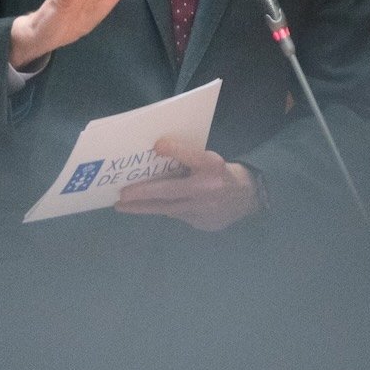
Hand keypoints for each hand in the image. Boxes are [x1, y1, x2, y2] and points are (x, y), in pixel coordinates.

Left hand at [114, 137, 260, 231]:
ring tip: (123, 206)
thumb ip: (185, 155)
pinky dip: (163, 210)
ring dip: (144, 207)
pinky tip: (148, 208)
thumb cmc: (220, 173)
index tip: (157, 145)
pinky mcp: (202, 224)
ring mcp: (205, 210)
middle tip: (121, 195)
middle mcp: (208, 188)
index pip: (191, 155)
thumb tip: (158, 149)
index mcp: (212, 165)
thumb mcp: (208, 158)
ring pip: (167, 209)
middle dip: (142, 194)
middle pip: (169, 191)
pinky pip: (177, 216)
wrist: (247, 198)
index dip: (175, 149)